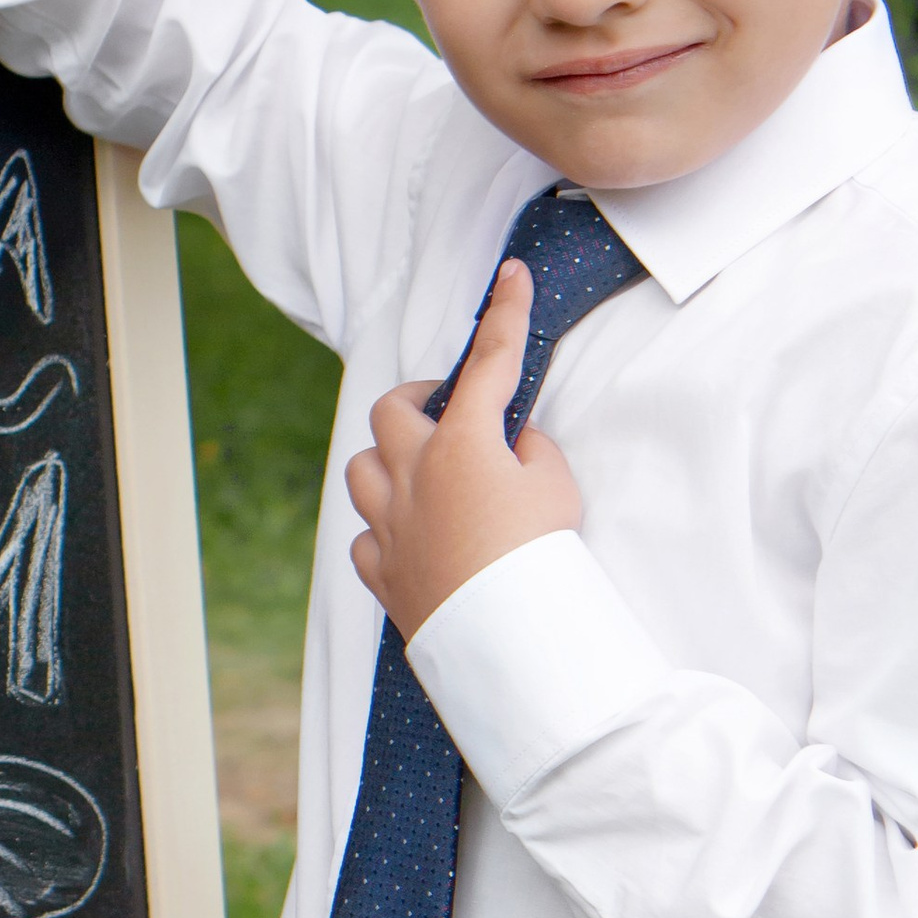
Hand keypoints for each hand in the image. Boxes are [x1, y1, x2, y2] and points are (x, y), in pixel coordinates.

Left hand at [344, 260, 581, 640]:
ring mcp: (389, 524)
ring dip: (388, 464)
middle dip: (417, 402)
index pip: (488, 362)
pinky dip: (385, 532)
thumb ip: (531, 453)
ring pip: (361, 471)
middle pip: (391, 411)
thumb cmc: (541, 559)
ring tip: (423, 476)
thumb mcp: (557, 488)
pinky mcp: (382, 571)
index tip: (509, 277)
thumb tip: (514, 446)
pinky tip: (412, 538)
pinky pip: (366, 537)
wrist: (511, 639)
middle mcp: (413, 476)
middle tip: (447, 413)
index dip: (505, 314)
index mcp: (462, 445)